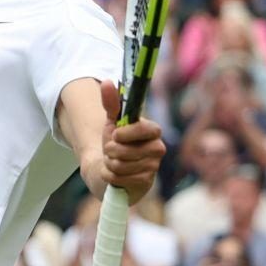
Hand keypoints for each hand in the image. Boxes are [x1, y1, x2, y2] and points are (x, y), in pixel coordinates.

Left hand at [99, 80, 164, 203]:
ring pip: (120, 165)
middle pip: (126, 150)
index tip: (115, 134)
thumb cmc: (117, 142)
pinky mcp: (145, 183)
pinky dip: (109, 175)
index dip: (127, 133)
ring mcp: (153, 167)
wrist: (114, 168)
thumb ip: (111, 103)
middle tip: (111, 149)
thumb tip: (107, 82)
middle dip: (110, 150)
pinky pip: (119, 178)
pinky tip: (114, 173)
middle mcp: (158, 148)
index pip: (145, 129)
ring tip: (113, 161)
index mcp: (152, 131)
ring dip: (109, 163)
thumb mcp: (112, 122)